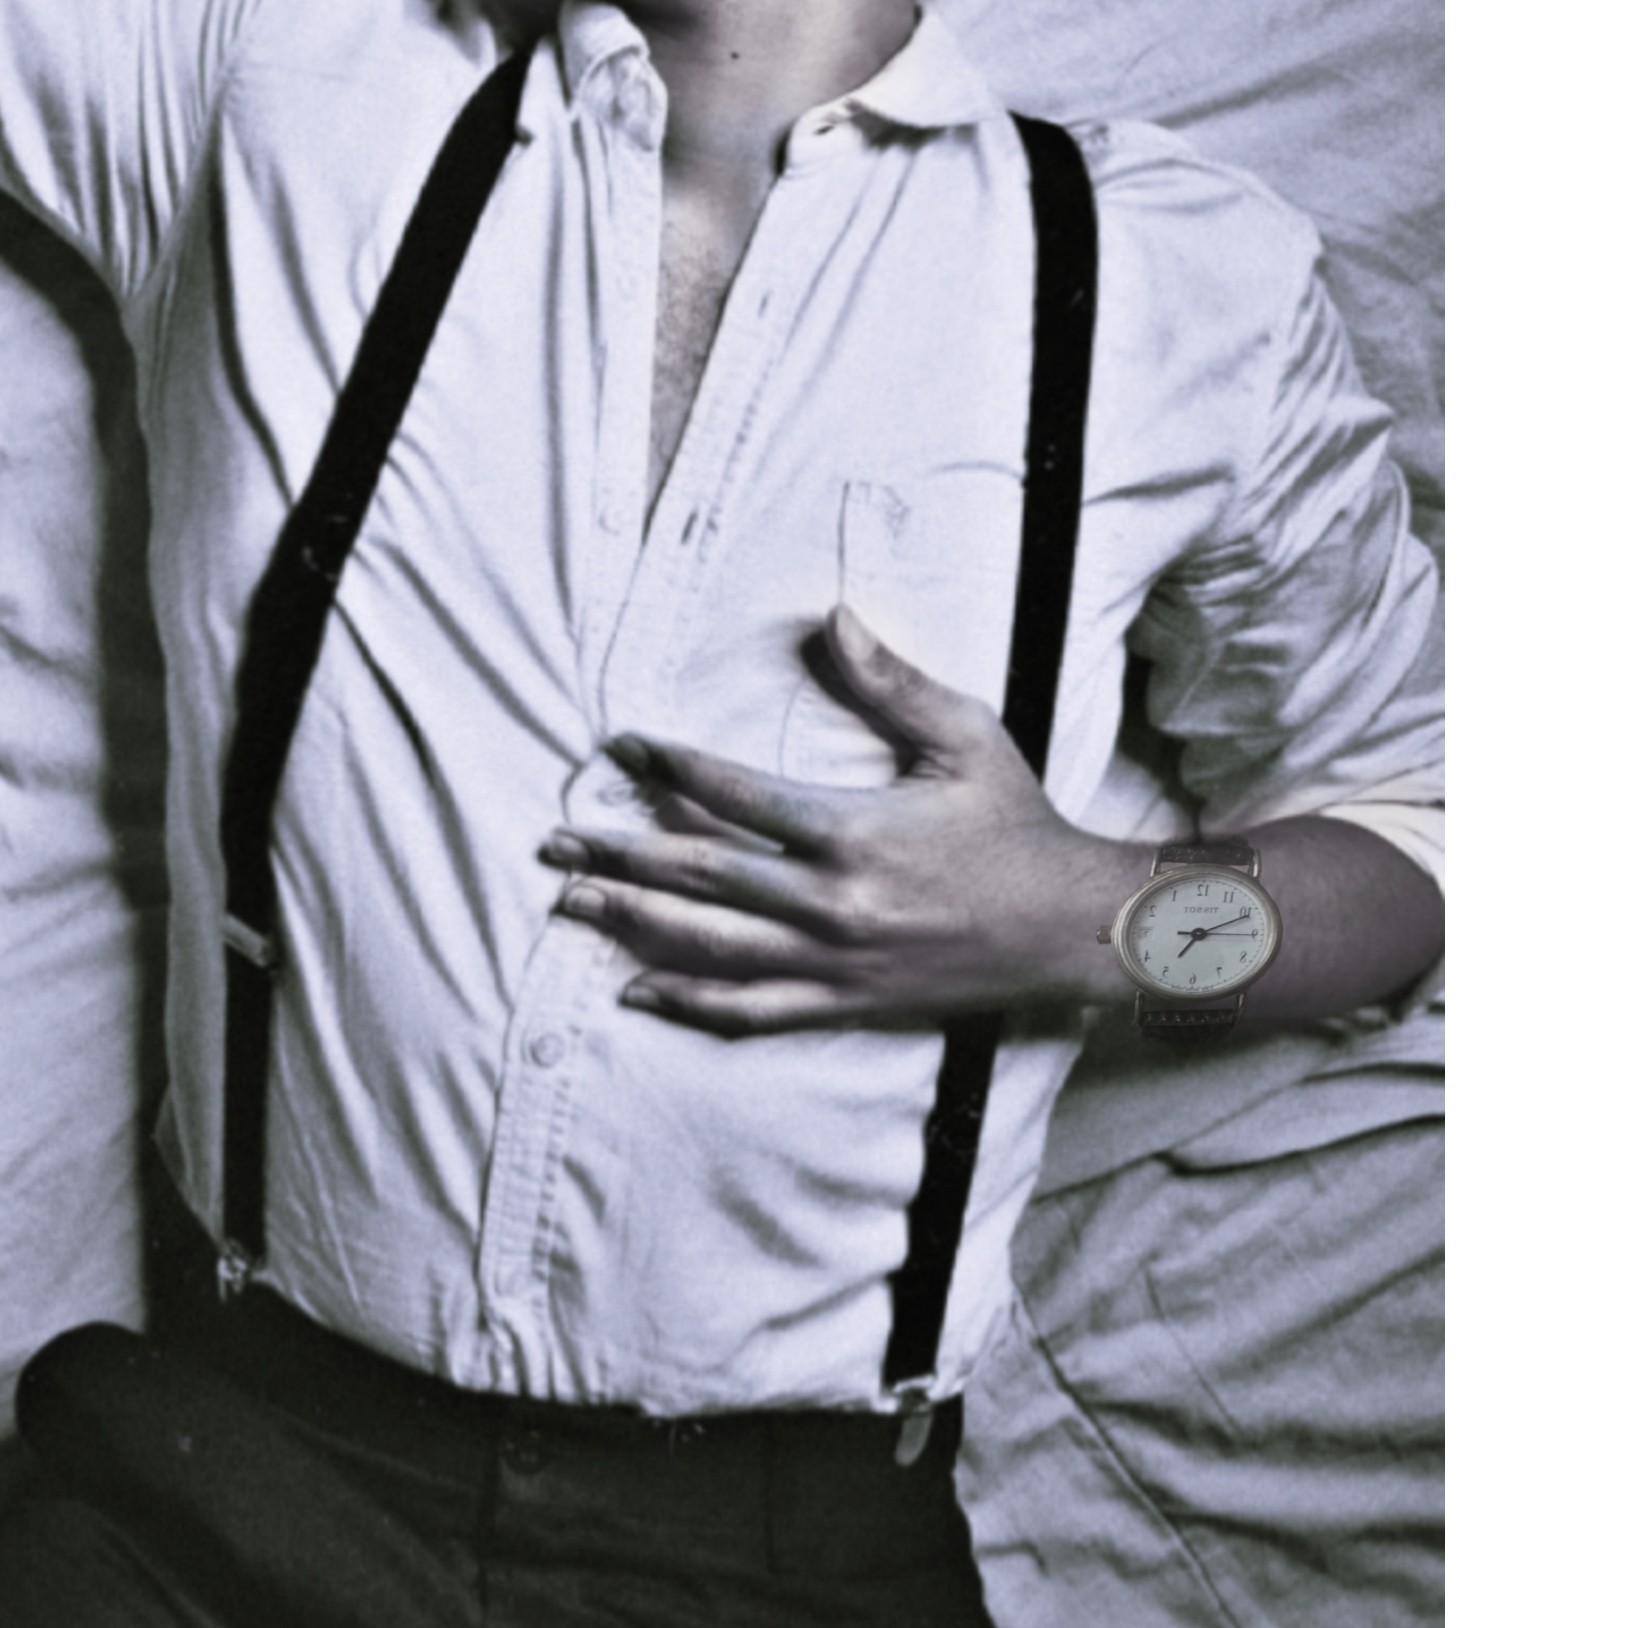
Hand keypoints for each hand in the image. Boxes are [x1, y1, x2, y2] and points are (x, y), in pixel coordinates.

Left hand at [540, 606, 1138, 1037]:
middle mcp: (834, 902)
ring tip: (570, 903)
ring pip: (711, 946)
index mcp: (856, 832)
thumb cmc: (1017, 822)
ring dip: (634, 923)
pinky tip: (634, 988)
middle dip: (620, 854)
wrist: (1073, 927)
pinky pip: (753, 1010)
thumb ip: (892, 681)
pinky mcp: (847, 1003)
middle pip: (702, 875)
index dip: (673, 766)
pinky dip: (689, 1002)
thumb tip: (834, 617)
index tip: (622, 744)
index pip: (740, 795)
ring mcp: (837, 960)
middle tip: (553, 839)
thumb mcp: (965, 737)